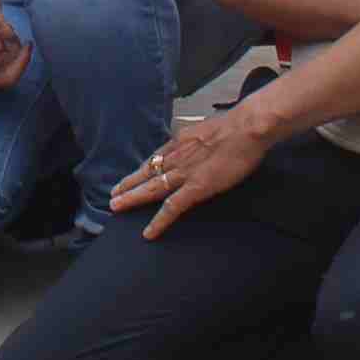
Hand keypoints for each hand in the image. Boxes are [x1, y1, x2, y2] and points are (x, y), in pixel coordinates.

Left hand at [107, 97, 279, 239]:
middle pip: (147, 173)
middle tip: (113, 195)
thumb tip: (200, 144)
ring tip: (116, 207)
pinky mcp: (196, 188)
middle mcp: (176, 157)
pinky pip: (172, 208)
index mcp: (180, 142)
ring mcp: (184, 173)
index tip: (132, 176)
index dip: (142, 169)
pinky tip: (149, 232)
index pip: (156, 158)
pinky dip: (159, 221)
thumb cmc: (236, 127)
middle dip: (128, 184)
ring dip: (133, 199)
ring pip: (151, 189)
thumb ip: (199, 140)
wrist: (247, 128)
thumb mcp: (208, 130)